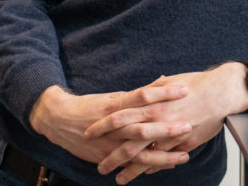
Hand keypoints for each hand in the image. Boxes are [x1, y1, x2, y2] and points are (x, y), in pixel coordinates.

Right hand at [28, 84, 192, 173]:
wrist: (59, 120)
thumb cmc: (90, 106)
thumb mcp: (112, 97)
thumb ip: (136, 95)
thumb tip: (162, 82)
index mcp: (116, 104)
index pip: (144, 95)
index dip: (164, 93)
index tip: (184, 90)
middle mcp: (114, 124)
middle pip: (143, 125)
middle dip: (166, 128)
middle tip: (188, 125)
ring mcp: (110, 143)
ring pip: (139, 151)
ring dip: (162, 155)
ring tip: (184, 156)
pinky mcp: (106, 156)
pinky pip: (130, 164)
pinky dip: (147, 167)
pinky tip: (165, 167)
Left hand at [85, 63, 247, 182]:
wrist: (220, 92)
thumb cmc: (195, 85)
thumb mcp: (167, 84)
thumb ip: (150, 91)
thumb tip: (135, 94)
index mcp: (149, 103)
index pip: (118, 116)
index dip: (102, 126)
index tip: (89, 133)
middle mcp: (156, 120)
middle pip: (126, 141)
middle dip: (110, 155)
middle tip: (98, 165)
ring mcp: (169, 134)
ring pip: (144, 156)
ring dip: (129, 169)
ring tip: (117, 179)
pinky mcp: (183, 143)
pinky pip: (163, 159)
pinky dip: (152, 167)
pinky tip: (144, 174)